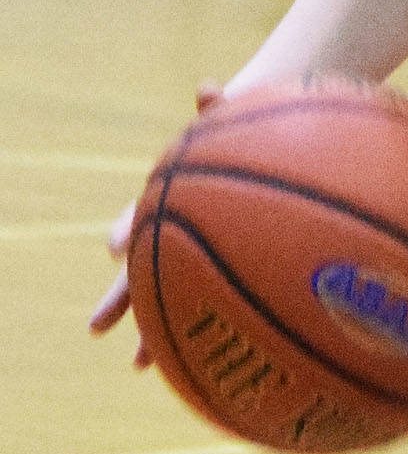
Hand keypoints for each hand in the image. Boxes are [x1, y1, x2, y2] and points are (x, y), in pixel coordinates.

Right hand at [89, 81, 224, 361]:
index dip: (126, 230)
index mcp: (169, 202)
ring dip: (155, 331)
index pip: (137, 217)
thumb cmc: (249, 135)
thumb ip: (220, 108)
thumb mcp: (237, 119)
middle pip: (139, 272)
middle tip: (95, 327)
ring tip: (140, 366)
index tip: (114, 249)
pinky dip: (207, 333)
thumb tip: (208, 88)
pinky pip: (210, 308)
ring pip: (169, 300)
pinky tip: (214, 365)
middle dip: (119, 300)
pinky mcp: (219, 272)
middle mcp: (173, 234)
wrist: (266, 150)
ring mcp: (193, 256)